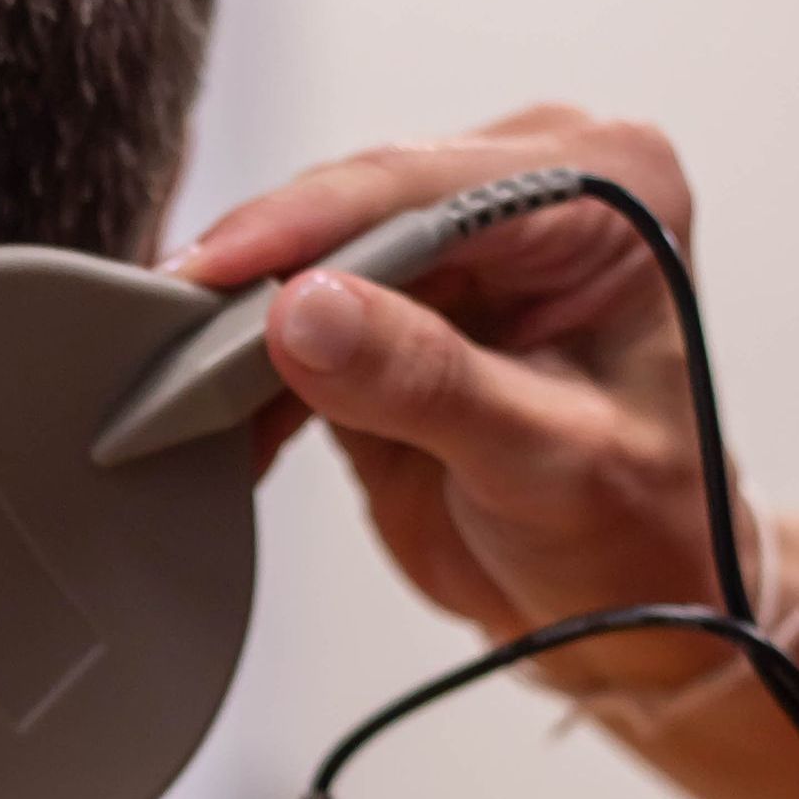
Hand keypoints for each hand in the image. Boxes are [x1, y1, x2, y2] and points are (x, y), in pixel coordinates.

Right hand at [168, 104, 760, 693]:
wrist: (624, 613)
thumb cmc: (636, 534)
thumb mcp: (542, 459)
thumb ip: (425, 380)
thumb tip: (304, 310)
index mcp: (608, 190)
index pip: (425, 185)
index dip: (305, 229)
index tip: (209, 275)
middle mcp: (530, 196)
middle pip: (352, 208)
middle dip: (255, 277)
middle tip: (162, 337)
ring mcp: (454, 253)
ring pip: (308, 263)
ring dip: (237, 332)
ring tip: (171, 389)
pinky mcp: (392, 314)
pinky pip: (291, 322)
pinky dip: (247, 378)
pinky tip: (210, 422)